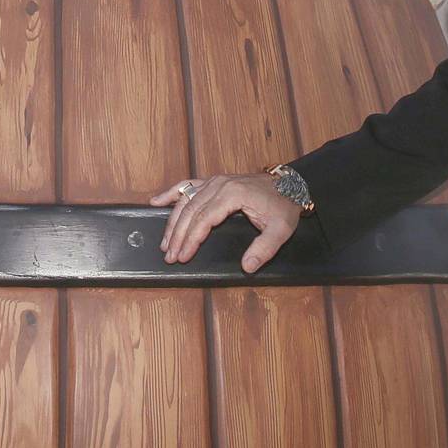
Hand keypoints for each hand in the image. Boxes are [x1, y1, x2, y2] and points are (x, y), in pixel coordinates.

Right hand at [152, 173, 300, 272]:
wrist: (290, 184)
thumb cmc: (284, 205)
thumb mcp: (281, 230)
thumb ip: (264, 249)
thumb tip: (247, 266)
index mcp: (233, 195)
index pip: (204, 220)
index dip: (191, 240)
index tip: (183, 256)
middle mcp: (220, 184)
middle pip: (190, 211)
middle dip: (177, 235)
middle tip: (169, 255)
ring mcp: (215, 181)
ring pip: (186, 200)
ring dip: (172, 221)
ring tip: (164, 241)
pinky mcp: (214, 181)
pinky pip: (188, 185)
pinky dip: (172, 193)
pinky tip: (157, 201)